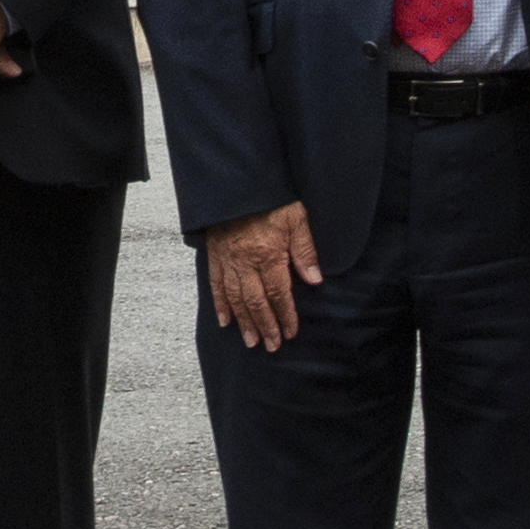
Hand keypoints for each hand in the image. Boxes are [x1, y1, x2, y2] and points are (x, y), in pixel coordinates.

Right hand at [200, 201, 322, 350]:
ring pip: (235, 298)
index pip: (278, 293)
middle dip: (265, 326)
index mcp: (268, 254)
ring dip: (244, 322)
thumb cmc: (271, 199)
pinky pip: (216, 285)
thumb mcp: (296, 219)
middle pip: (256, 302)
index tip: (290, 332)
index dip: (285, 315)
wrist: (239, 182)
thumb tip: (315, 280)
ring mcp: (228, 260)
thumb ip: (305, 251)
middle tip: (271, 346)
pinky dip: (220, 305)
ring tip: (251, 340)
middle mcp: (246, 262)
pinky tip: (225, 321)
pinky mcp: (215, 256)